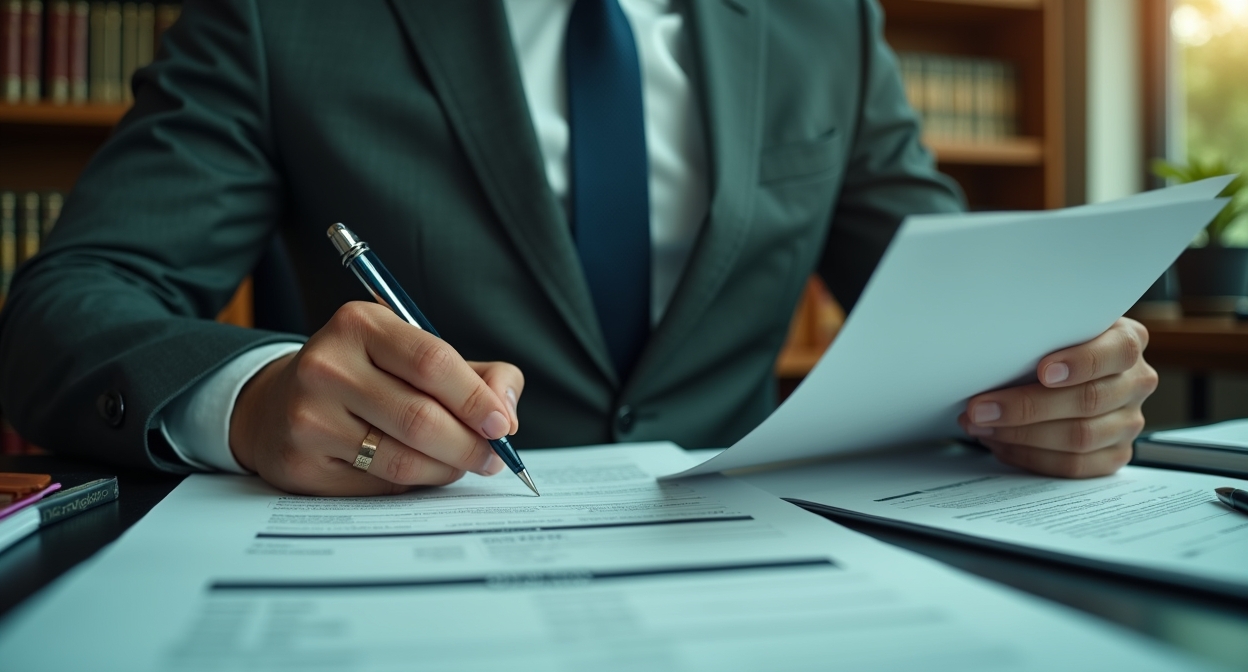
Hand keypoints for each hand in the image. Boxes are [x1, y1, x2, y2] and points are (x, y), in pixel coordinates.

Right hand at [228, 302, 522, 495]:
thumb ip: (476, 373)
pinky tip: (419, 472)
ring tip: (461, 465)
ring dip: (446, 470)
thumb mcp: (414, 354)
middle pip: (421, 418)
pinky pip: (378, 486)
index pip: (432, 362)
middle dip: (470, 445)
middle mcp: (327, 365)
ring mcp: (309, 416)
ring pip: (403, 459)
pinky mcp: (301, 462)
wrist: (276, 405)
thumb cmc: (365, 376)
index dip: (476, 399)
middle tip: (492, 458)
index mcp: (360, 324)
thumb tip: (507, 411)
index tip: (503, 426)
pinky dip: (412, 485)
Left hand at [958, 317, 1157, 477]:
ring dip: (1021, 435)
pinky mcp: (1115, 454)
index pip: (1118, 352)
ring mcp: (1128, 422)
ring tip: (981, 425)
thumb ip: (1040, 334)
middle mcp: (1136, 382)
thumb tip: (992, 352)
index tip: (1043, 371)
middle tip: (980, 408)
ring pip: (1079, 437)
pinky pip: (1073, 465)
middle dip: (1026, 407)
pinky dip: (1030, 456)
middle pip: (1088, 400)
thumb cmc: (1052, 344)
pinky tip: (1001, 443)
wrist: (1065, 367)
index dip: (1081, 363)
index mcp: (1128, 342)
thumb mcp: (1052, 327)